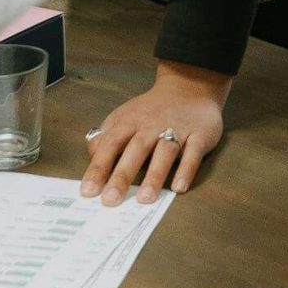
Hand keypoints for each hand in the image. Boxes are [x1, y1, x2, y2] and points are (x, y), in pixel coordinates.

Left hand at [79, 63, 231, 203]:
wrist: (189, 87)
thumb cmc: (151, 111)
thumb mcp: (123, 118)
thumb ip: (106, 138)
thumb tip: (92, 158)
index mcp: (129, 122)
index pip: (110, 144)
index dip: (99, 167)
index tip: (88, 191)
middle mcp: (151, 125)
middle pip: (135, 150)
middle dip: (122, 175)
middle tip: (111, 199)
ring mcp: (177, 129)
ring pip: (164, 152)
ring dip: (154, 175)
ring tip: (145, 198)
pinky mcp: (199, 135)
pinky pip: (193, 152)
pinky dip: (187, 169)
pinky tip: (179, 187)